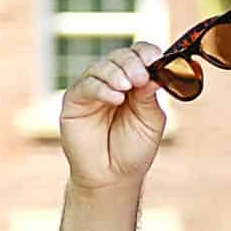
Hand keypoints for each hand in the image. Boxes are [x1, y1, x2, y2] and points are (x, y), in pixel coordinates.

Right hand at [59, 40, 166, 192]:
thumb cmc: (132, 151)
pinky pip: (87, 85)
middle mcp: (113, 81)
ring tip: (127, 87)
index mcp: (134, 82)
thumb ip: (150, 96)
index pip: (139, 55)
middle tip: (140, 77)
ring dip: (116, 73)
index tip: (156, 58)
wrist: (112, 178)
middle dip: (132, 63)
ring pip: (102, 67)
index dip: (146, 53)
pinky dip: (102, 88)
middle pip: (120, 56)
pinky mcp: (74, 100)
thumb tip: (154, 72)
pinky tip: (115, 99)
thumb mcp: (150, 122)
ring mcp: (92, 89)